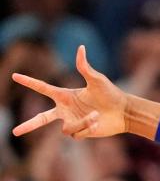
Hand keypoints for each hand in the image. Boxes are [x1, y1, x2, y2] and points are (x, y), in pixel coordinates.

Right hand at [12, 45, 127, 139]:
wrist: (124, 112)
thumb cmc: (111, 93)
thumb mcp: (96, 80)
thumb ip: (85, 66)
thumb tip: (80, 47)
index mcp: (66, 96)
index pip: (43, 88)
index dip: (29, 82)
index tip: (14, 76)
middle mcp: (66, 110)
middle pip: (42, 119)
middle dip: (28, 125)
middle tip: (14, 132)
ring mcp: (73, 122)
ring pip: (65, 128)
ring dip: (81, 122)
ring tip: (96, 115)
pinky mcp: (81, 132)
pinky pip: (76, 133)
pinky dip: (87, 127)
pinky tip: (98, 122)